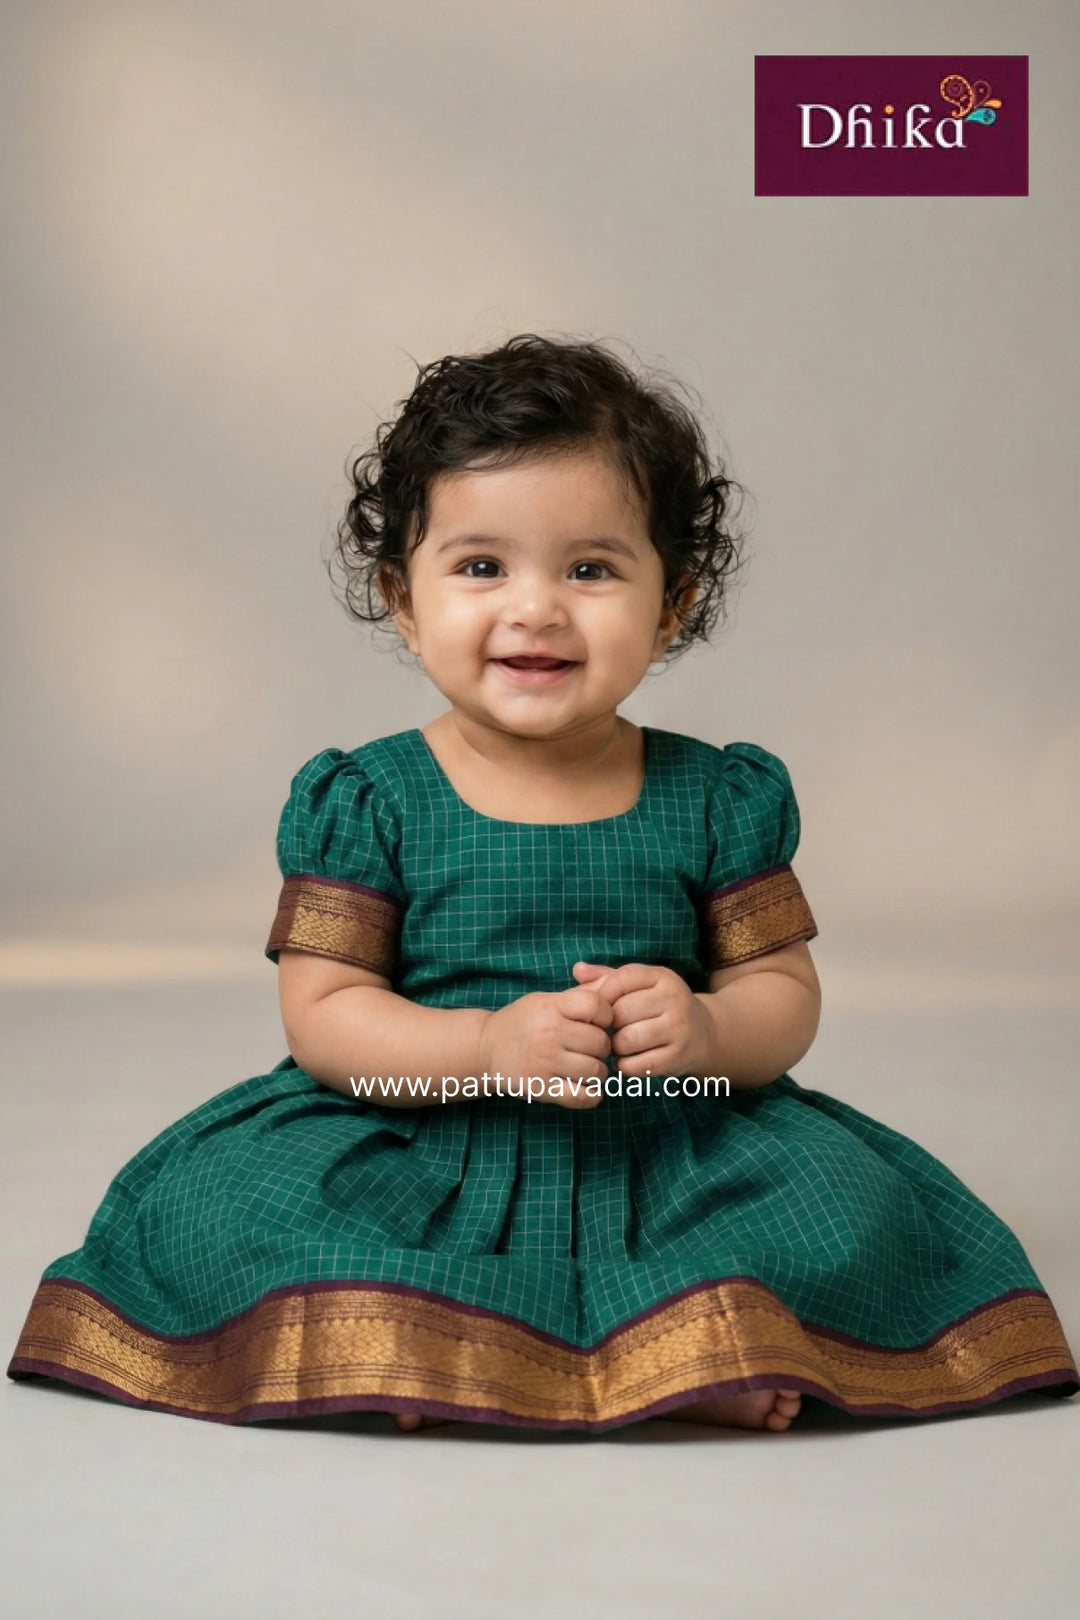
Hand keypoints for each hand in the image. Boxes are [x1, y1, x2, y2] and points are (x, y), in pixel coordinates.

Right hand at [477, 983, 613, 1109]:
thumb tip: (614, 984)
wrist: (485, 1048)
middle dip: (603, 1047)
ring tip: (588, 1067)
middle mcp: (548, 1033)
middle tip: (592, 1048)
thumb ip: (580, 994)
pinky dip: (592, 1095)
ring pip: (596, 1071)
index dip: (605, 1014)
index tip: (598, 1022)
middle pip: (600, 1042)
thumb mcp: (546, 1000)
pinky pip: (583, 1097)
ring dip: (598, 1072)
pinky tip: (585, 1086)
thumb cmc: (522, 1021)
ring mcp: (544, 1063)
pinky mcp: (541, 1088)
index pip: (595, 1005)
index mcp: (550, 1007)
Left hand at [571, 960, 714, 1080]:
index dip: (604, 996)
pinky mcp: (678, 1057)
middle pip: (621, 1012)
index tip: (604, 1008)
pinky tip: (628, 1060)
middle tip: (611, 1030)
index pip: (621, 979)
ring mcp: (679, 1029)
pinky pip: (637, 1065)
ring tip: (619, 1044)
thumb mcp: (641, 985)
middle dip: (609, 1025)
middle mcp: (675, 1000)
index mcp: (663, 977)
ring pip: (627, 1040)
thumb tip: (577, 969)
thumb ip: (608, 977)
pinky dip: (624, 1066)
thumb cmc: (660, 1006)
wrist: (704, 1033)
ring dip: (616, 1046)